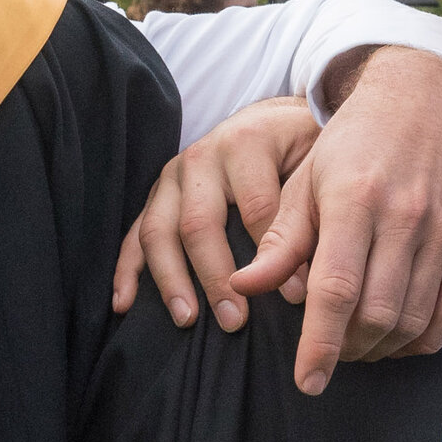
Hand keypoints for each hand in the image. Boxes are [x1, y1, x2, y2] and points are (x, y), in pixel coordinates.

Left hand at [108, 50, 441, 392]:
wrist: (425, 99)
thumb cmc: (355, 141)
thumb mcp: (306, 179)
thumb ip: (281, 239)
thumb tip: (243, 287)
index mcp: (354, 198)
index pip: (335, 289)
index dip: (319, 344)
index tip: (306, 380)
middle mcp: (405, 216)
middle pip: (376, 314)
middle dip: (347, 350)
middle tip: (327, 354)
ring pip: (413, 320)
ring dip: (381, 348)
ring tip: (356, 346)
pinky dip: (423, 340)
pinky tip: (397, 339)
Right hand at [112, 98, 314, 336]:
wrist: (273, 120)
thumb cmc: (301, 149)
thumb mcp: (317, 162)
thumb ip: (310, 209)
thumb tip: (307, 277)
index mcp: (245, 144)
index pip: (256, 208)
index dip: (274, 257)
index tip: (295, 299)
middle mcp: (201, 158)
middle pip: (200, 223)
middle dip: (216, 277)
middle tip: (235, 321)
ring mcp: (171, 177)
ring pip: (159, 231)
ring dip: (171, 279)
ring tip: (188, 320)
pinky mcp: (156, 196)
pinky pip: (134, 234)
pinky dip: (126, 271)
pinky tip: (124, 305)